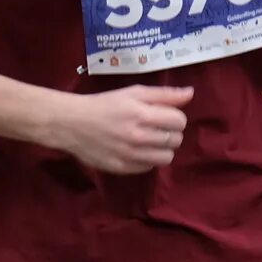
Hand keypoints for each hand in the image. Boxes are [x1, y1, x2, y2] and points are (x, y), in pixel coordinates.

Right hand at [51, 84, 193, 174]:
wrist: (72, 123)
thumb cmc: (104, 104)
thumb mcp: (133, 92)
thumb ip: (163, 94)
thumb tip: (190, 94)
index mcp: (142, 114)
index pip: (179, 121)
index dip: (175, 117)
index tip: (164, 116)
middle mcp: (138, 136)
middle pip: (175, 140)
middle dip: (170, 133)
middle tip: (156, 128)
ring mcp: (130, 155)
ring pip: (166, 158)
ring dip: (162, 149)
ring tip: (150, 141)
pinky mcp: (122, 168)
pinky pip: (148, 168)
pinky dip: (147, 159)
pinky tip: (137, 150)